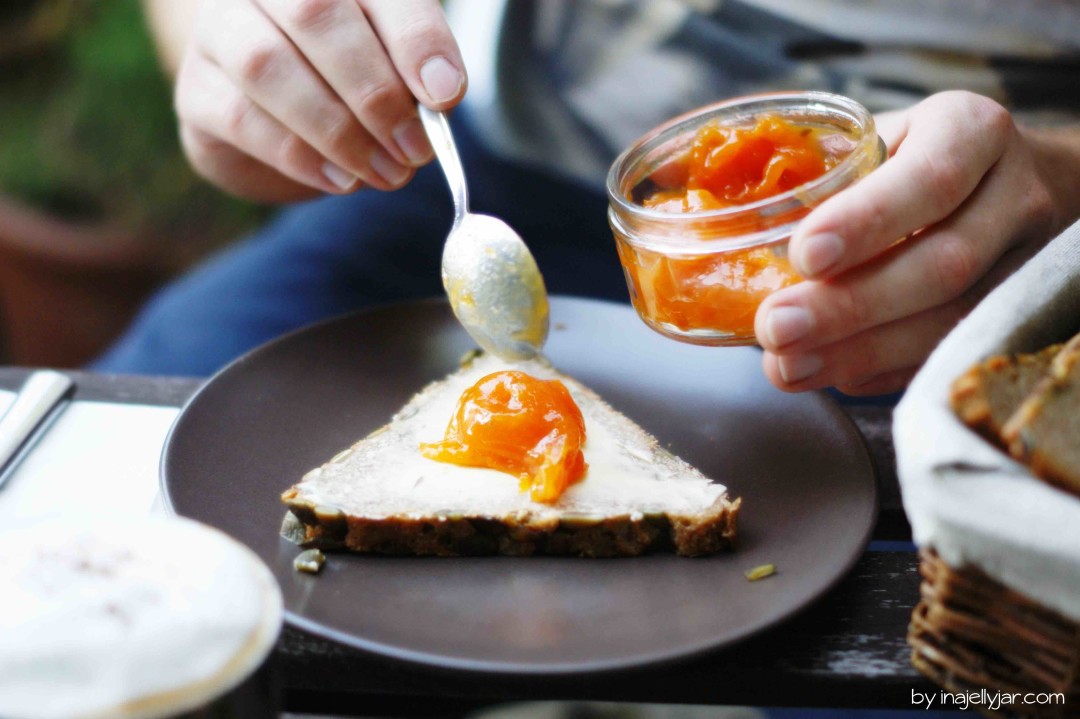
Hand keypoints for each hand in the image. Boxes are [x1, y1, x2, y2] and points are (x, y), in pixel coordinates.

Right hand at [175, 0, 465, 201]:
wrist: (281, 126)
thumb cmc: (352, 84)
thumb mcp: (396, 71)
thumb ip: (417, 74)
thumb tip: (439, 96)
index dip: (414, 36)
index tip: (445, 94)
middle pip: (313, 11)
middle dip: (374, 89)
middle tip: (415, 147)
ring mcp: (219, 30)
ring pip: (267, 64)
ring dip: (338, 129)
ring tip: (386, 172)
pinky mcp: (196, 90)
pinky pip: (242, 117)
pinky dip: (302, 155)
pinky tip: (343, 178)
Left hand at [755, 91, 1079, 395]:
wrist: (1011, 187)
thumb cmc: (914, 160)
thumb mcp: (875, 139)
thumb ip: (810, 168)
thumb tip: (696, 200)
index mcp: (971, 132)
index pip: (931, 178)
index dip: (868, 221)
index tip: (803, 255)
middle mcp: (1013, 196)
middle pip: (943, 264)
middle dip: (852, 306)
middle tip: (777, 328)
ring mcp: (1024, 263)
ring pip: (951, 321)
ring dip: (860, 352)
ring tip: (786, 365)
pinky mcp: (1014, 316)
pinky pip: (949, 354)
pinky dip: (884, 370)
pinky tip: (831, 375)